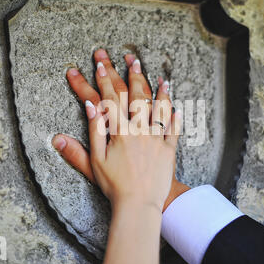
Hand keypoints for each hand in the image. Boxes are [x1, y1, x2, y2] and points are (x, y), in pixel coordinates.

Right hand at [52, 49, 187, 210]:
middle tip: (128, 58)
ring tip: (153, 72)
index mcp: (119, 132)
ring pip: (156, 108)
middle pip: (134, 97)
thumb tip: (88, 107)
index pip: (111, 100)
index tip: (99, 64)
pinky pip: (173, 128)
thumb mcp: (94, 162)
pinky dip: (174, 115)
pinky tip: (175, 102)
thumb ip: (91, 133)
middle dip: (129, 75)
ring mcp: (156, 139)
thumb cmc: (114, 185)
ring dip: (155, 89)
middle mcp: (139, 130)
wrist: (139, 205)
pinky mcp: (168, 149)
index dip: (104, 80)